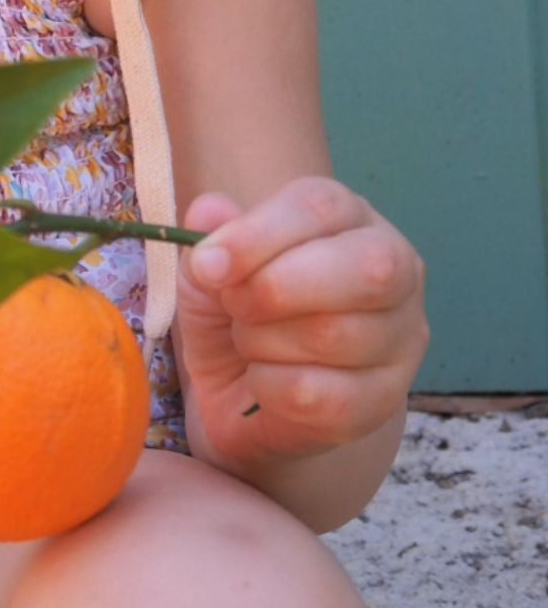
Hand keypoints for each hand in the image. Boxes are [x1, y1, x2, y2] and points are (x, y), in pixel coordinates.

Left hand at [174, 177, 427, 468]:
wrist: (242, 394)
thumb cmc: (235, 309)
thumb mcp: (209, 267)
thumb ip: (210, 236)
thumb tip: (208, 212)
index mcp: (347, 217)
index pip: (321, 207)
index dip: (258, 235)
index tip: (207, 266)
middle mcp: (393, 270)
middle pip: (366, 268)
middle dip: (277, 289)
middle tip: (232, 305)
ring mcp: (401, 339)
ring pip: (338, 335)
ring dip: (264, 341)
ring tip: (246, 341)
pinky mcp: (386, 400)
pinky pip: (327, 397)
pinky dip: (271, 388)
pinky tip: (260, 380)